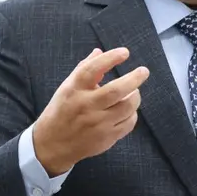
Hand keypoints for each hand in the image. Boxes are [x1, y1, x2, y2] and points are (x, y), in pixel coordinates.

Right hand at [32, 47, 148, 174]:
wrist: (52, 144)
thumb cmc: (62, 110)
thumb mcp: (67, 87)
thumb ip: (84, 69)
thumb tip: (99, 51)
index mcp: (73, 90)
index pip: (92, 69)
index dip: (110, 58)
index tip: (125, 52)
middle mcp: (85, 106)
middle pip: (115, 91)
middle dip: (134, 79)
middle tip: (143, 71)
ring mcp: (97, 124)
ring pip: (127, 107)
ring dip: (135, 96)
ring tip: (134, 92)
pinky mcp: (106, 138)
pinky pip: (128, 123)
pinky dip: (132, 114)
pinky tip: (128, 110)